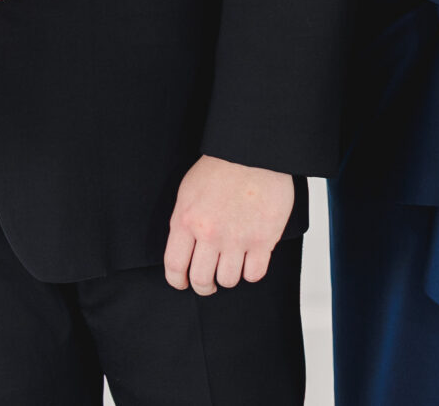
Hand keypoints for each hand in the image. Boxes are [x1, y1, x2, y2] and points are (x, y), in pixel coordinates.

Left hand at [162, 155, 294, 294]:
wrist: (253, 152)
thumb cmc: (220, 167)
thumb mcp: (188, 192)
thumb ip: (183, 223)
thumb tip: (182, 251)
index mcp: (186, 220)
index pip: (175, 266)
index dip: (178, 281)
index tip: (183, 283)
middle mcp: (210, 233)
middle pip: (202, 279)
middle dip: (204, 285)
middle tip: (208, 282)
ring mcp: (237, 238)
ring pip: (228, 280)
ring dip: (228, 276)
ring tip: (231, 264)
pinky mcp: (263, 240)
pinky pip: (254, 274)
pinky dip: (251, 271)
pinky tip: (250, 259)